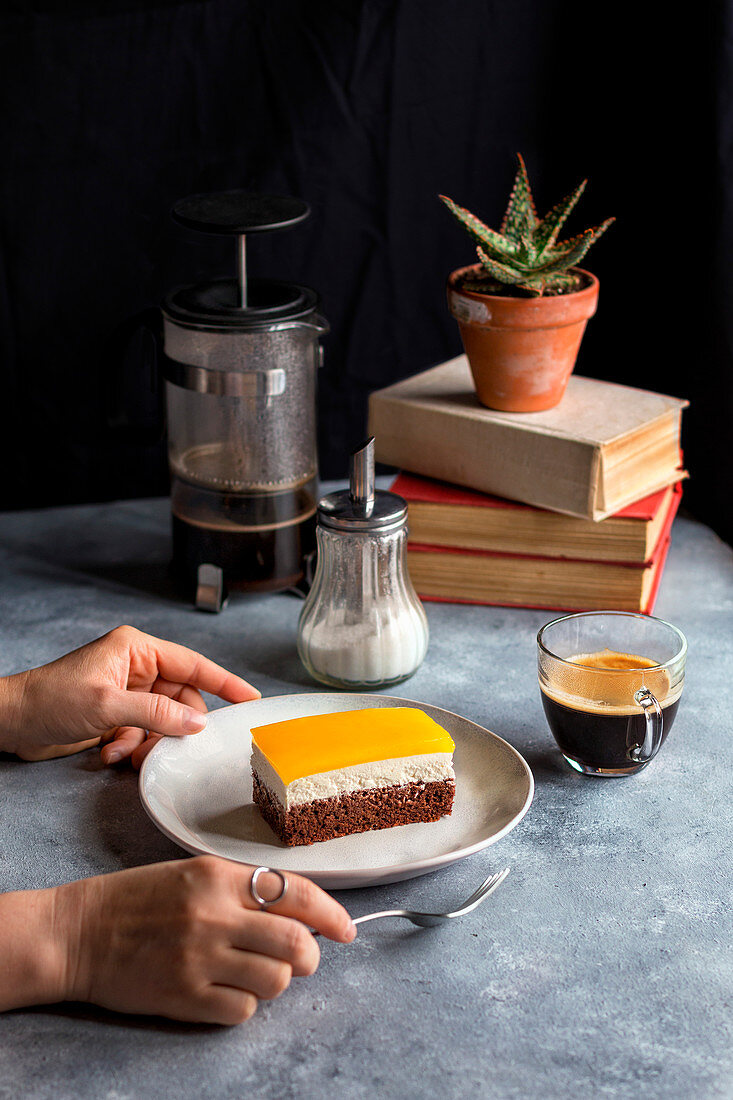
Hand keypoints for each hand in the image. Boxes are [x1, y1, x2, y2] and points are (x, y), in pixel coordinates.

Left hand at [0, 625, 259, 766]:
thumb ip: (157, 713)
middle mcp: (137, 667)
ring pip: (163, 721)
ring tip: (126, 751)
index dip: (225, 682)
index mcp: (138, 649)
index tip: (251, 699)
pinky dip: (132, 746)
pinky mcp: (117, 714)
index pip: (194, 664)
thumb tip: (196, 722)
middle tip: (173, 747)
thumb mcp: (108, 706)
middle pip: (181, 698)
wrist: (12, 721)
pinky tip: (110, 752)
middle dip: (174, 727)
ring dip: (149, 741)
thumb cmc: (50, 698)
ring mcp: (128, 691)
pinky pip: (143, 733)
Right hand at [43, 858, 354, 1022]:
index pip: (294, 892)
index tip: (345, 928)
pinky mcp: (184, 995)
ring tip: (255, 974)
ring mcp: (199, 957)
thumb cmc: (137, 900)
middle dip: (310, 956)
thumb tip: (298, 913)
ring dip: (276, 982)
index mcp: (217, 876)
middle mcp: (213, 914)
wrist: (78, 932)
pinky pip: (242, 1011)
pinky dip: (244, 1006)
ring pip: (275, 981)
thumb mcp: (192, 874)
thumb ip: (242, 889)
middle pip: (295, 942)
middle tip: (302, 959)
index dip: (330, 913)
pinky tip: (225, 993)